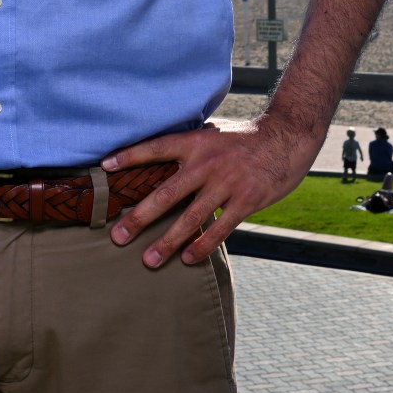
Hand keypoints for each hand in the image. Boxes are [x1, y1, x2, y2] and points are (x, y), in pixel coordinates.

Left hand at [102, 115, 319, 267]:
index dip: (130, 156)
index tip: (104, 167)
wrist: (288, 137)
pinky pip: (220, 228)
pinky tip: (187, 259)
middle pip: (166, 193)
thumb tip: (161, 154)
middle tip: (117, 236)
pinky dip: (202, 246)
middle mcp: (206, 162)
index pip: (156, 147)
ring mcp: (226, 183)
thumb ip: (190, 145)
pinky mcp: (245, 200)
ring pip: (190, 218)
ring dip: (167, 241)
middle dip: (139, 217)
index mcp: (196, 142)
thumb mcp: (214, 133)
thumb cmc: (246, 137)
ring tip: (148, 260)